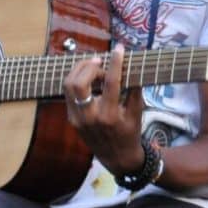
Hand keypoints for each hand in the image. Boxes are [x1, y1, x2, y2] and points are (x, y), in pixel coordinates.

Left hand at [64, 44, 144, 174]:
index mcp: (110, 116)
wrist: (117, 158)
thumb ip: (135, 89)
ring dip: (80, 71)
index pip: (110, 83)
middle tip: (101, 62)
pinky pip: (68, 94)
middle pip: (79, 82)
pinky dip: (77, 81)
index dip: (115, 62)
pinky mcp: (71, 119)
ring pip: (68, 85)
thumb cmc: (130, 134)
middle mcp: (90, 117)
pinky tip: (88, 78)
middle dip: (89, 66)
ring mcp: (77, 119)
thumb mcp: (138, 113)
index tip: (119, 49)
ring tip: (94, 67)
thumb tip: (132, 65)